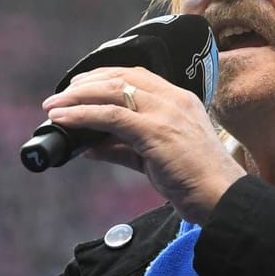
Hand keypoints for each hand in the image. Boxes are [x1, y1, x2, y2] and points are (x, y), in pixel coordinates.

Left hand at [42, 66, 245, 223]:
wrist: (222, 199)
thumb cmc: (195, 181)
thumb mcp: (154, 159)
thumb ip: (123, 149)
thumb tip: (89, 148)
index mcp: (179, 101)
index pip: (137, 76)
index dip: (104, 77)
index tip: (79, 86)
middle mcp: (173, 100)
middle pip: (120, 78)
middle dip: (84, 84)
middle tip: (59, 96)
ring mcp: (165, 113)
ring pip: (112, 92)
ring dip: (77, 98)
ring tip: (53, 107)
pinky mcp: (156, 131)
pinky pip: (110, 116)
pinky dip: (82, 116)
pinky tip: (64, 120)